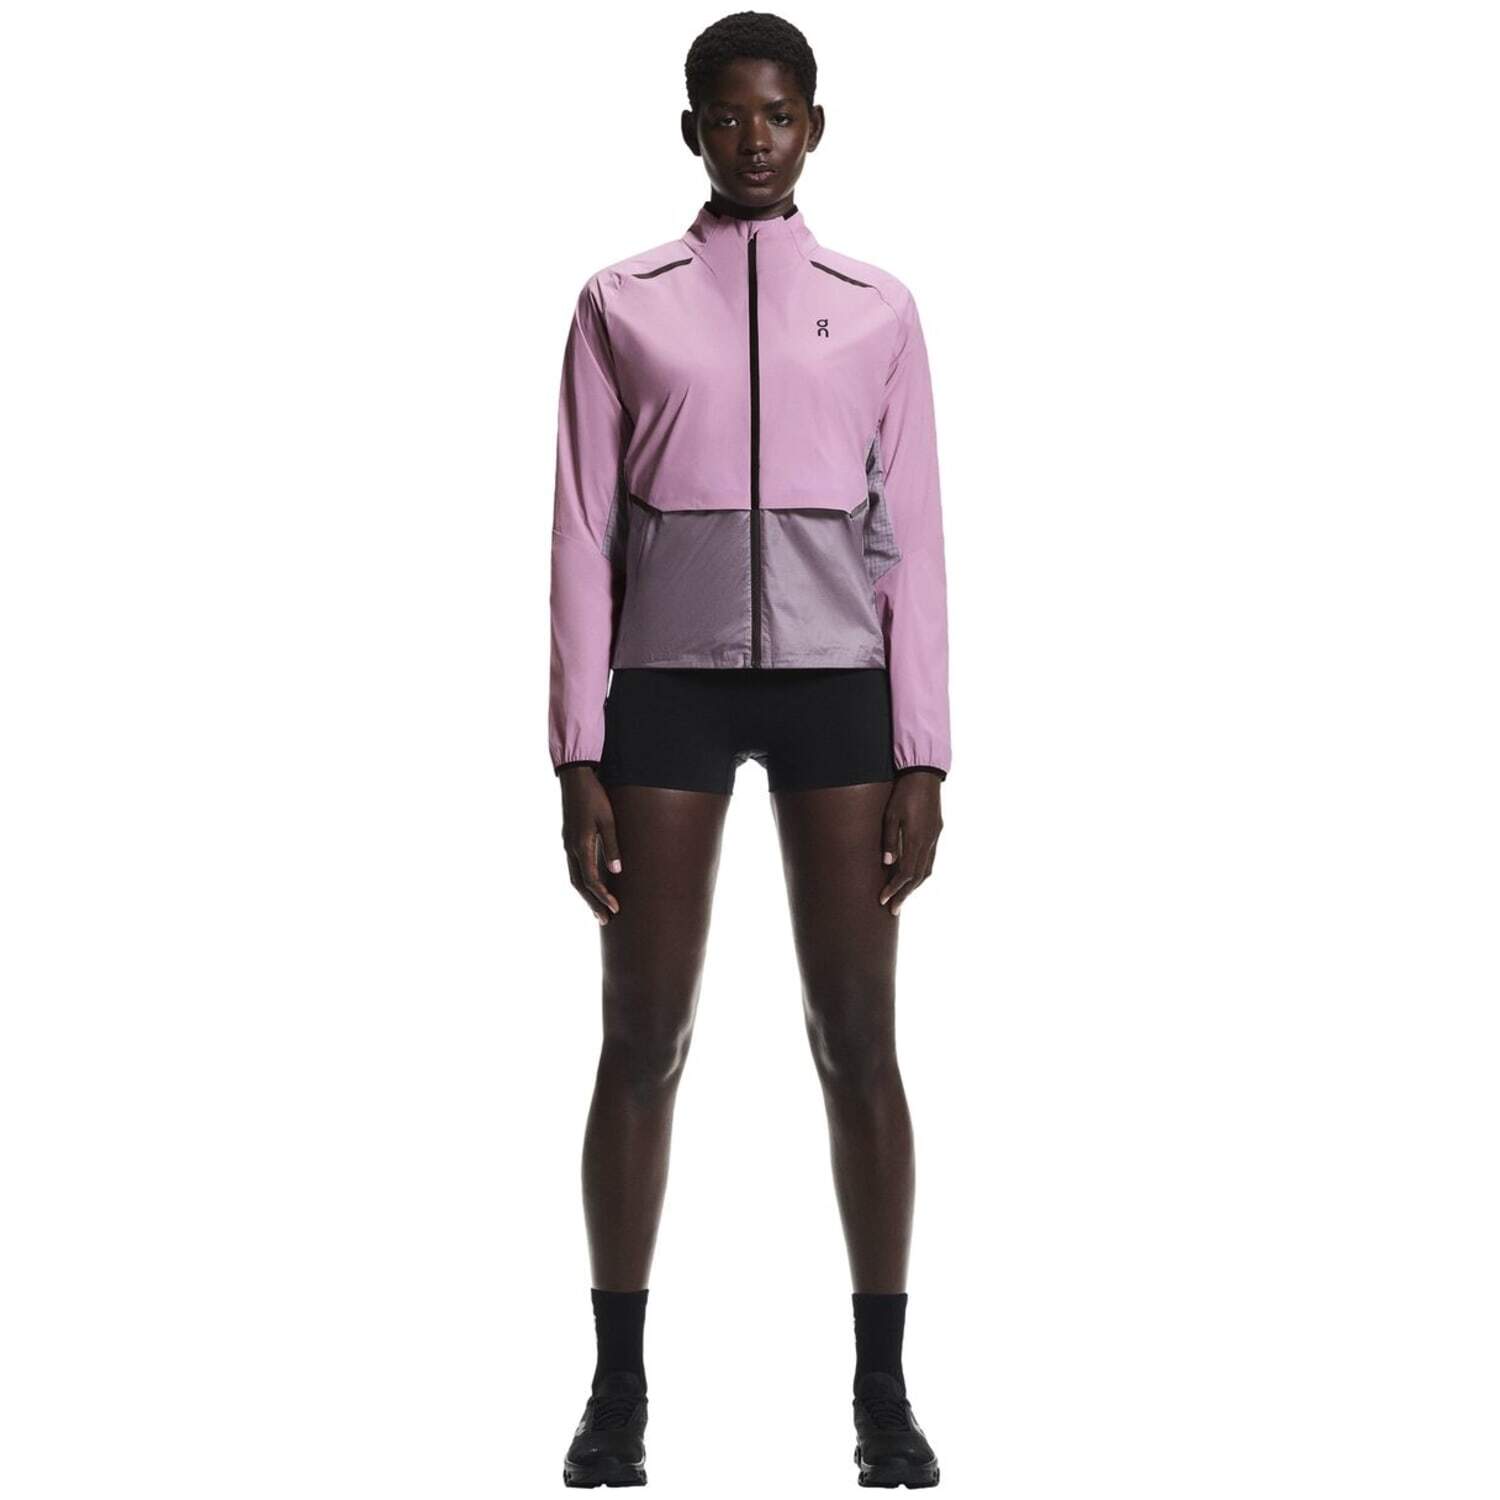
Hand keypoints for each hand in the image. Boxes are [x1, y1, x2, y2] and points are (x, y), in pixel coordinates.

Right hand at [559, 765, 621, 923]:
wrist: (575, 778)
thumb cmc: (595, 796)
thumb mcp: (608, 820)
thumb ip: (612, 846)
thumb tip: (617, 871)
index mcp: (580, 845)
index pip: (591, 880)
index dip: (603, 896)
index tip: (616, 908)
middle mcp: (571, 848)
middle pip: (580, 884)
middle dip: (592, 903)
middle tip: (605, 920)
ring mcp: (567, 844)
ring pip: (574, 878)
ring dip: (586, 895)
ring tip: (598, 910)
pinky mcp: (569, 840)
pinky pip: (574, 868)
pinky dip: (582, 882)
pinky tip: (590, 886)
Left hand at [879, 772, 942, 913]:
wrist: (924, 775)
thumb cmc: (903, 792)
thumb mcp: (891, 814)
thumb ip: (889, 840)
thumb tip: (887, 863)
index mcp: (916, 839)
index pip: (905, 873)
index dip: (894, 888)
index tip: (882, 900)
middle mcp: (928, 842)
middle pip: (917, 877)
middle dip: (904, 895)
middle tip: (893, 910)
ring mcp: (934, 838)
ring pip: (926, 870)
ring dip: (914, 887)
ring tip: (902, 897)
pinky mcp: (936, 832)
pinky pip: (930, 860)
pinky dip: (921, 873)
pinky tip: (914, 877)